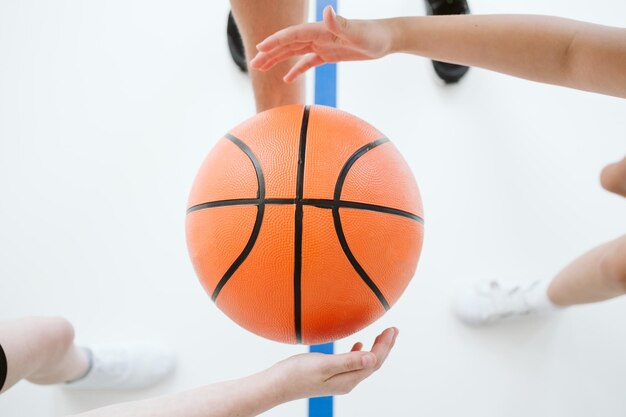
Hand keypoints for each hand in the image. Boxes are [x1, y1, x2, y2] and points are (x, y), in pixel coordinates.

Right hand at [250, 6, 392, 82]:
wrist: (386, 39)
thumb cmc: (374, 35)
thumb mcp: (358, 33)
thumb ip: (340, 24)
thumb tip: (326, 11)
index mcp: (320, 29)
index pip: (292, 35)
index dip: (275, 41)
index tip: (260, 49)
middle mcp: (318, 35)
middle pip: (288, 44)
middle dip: (270, 53)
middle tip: (253, 64)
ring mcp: (322, 44)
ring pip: (294, 52)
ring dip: (277, 60)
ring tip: (261, 69)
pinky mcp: (328, 54)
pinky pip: (308, 62)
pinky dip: (296, 69)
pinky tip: (287, 79)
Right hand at [268, 327, 398, 400]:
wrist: (276, 385)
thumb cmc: (296, 374)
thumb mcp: (324, 365)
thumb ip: (348, 361)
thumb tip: (373, 358)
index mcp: (348, 380)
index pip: (374, 362)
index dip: (385, 345)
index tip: (392, 329)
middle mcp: (346, 382)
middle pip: (372, 363)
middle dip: (384, 346)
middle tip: (393, 329)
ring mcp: (338, 379)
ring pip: (364, 362)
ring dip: (375, 348)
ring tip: (382, 335)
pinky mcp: (330, 375)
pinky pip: (352, 363)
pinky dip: (359, 352)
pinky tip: (358, 344)